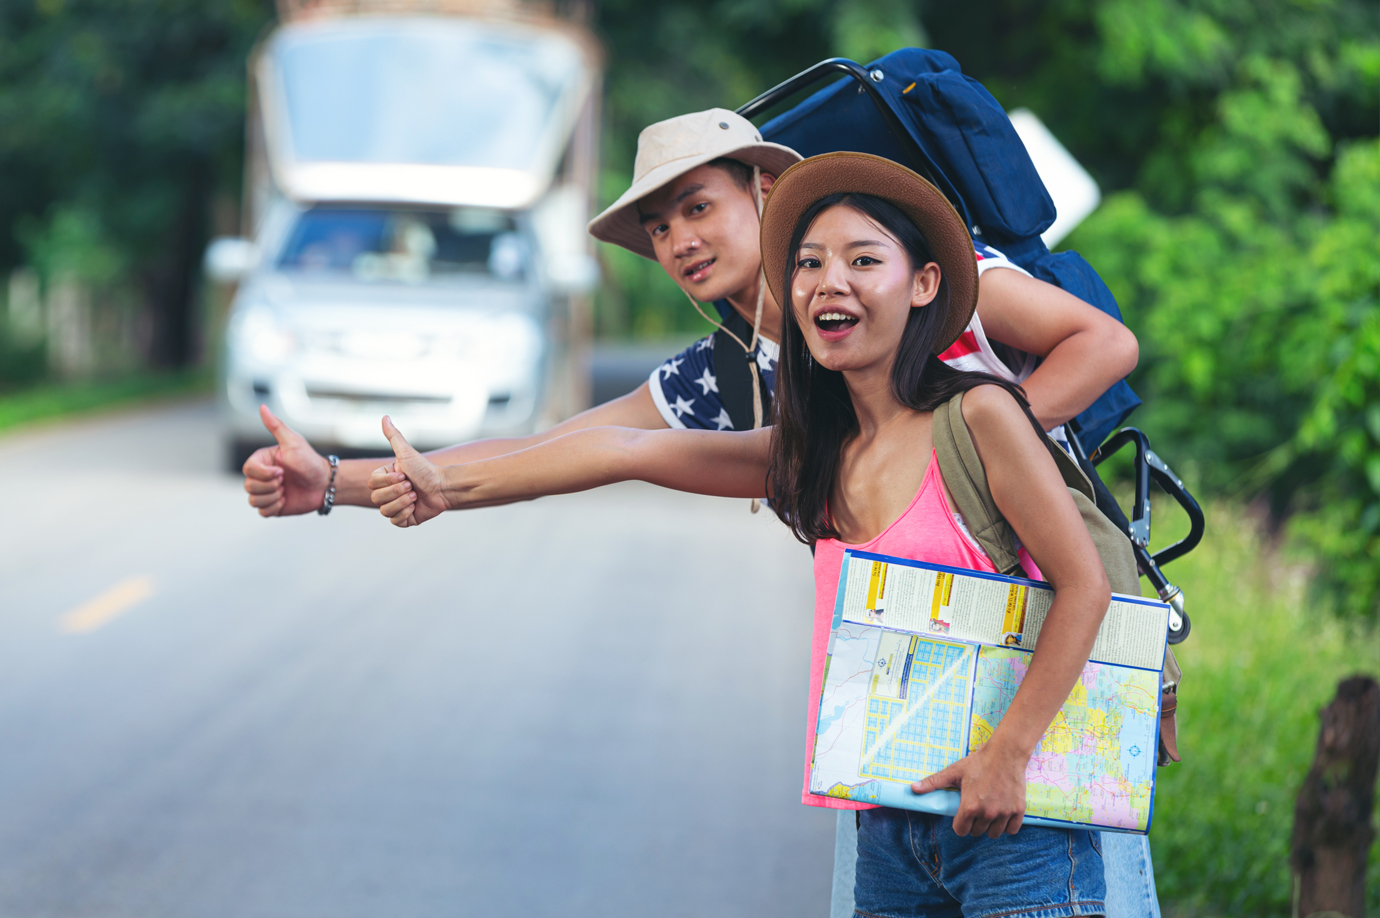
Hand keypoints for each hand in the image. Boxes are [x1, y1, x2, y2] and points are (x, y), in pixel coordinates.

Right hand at [243, 405, 330, 516]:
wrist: (325, 484)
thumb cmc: (310, 461)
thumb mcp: (293, 442)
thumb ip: (276, 426)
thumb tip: (262, 406)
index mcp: (262, 460)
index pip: (248, 469)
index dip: (263, 473)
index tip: (282, 471)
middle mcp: (261, 476)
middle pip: (249, 486)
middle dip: (270, 486)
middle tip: (286, 481)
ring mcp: (266, 491)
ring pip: (253, 500)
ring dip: (273, 497)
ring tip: (287, 490)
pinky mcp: (272, 506)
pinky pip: (262, 512)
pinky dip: (274, 507)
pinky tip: (286, 500)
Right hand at [370, 416, 448, 527]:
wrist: (443, 487)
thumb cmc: (426, 469)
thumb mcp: (406, 452)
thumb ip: (393, 436)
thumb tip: (385, 417)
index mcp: (385, 478)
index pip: (372, 483)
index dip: (388, 481)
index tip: (404, 474)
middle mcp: (387, 493)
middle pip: (375, 498)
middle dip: (396, 491)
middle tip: (412, 486)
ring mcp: (394, 506)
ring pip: (384, 510)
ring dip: (402, 502)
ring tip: (415, 495)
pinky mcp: (404, 519)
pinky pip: (394, 521)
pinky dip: (405, 513)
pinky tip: (416, 506)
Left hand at [911, 741, 1028, 837]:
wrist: (1006, 753)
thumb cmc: (978, 762)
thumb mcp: (954, 771)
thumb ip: (934, 782)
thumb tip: (912, 789)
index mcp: (970, 807)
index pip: (961, 831)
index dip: (959, 824)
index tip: (962, 815)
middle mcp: (987, 813)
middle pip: (977, 833)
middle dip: (974, 824)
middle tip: (976, 810)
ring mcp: (1004, 813)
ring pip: (994, 834)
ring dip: (990, 826)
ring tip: (988, 812)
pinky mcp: (1018, 811)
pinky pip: (1012, 830)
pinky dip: (1007, 826)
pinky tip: (1002, 814)